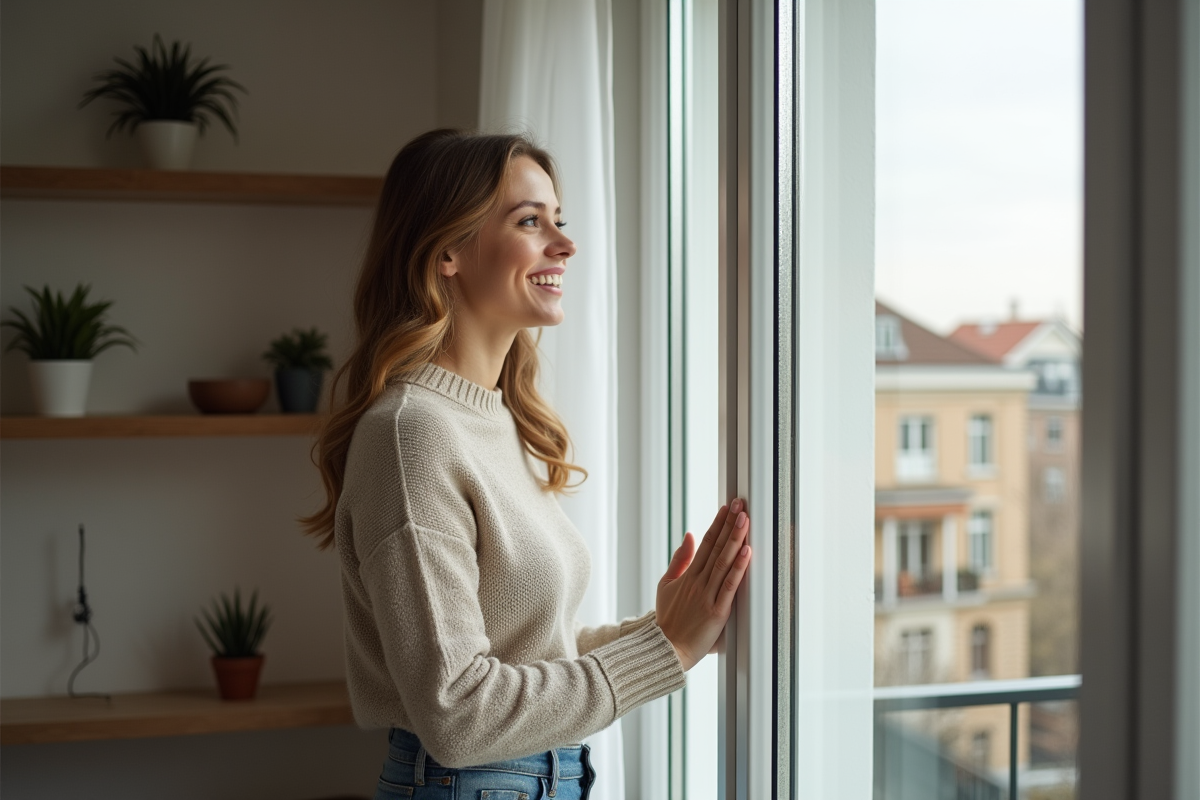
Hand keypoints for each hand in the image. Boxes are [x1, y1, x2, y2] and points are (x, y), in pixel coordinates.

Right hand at [655, 498, 751, 670]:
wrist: (664, 649)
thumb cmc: (667, 620)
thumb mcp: (666, 585)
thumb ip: (679, 560)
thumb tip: (689, 535)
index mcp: (688, 575)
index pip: (706, 543)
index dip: (717, 524)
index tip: (728, 508)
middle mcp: (698, 582)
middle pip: (717, 547)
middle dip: (729, 524)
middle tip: (741, 505)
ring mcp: (707, 595)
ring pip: (724, 562)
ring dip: (735, 539)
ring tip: (745, 519)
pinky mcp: (717, 611)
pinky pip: (729, 586)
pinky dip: (738, 568)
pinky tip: (746, 552)